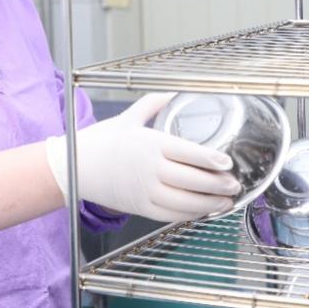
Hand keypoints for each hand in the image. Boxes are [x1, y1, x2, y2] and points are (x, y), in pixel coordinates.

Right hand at [45, 94, 239, 221]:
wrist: (73, 168)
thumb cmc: (101, 142)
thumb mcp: (128, 117)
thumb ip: (154, 104)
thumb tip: (174, 92)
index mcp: (151, 144)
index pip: (189, 153)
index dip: (212, 160)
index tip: (228, 163)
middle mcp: (150, 169)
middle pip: (193, 180)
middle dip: (218, 185)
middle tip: (234, 184)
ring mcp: (145, 191)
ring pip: (185, 202)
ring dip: (209, 204)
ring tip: (226, 202)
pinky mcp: (140, 208)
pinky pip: (171, 215)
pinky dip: (190, 215)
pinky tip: (203, 211)